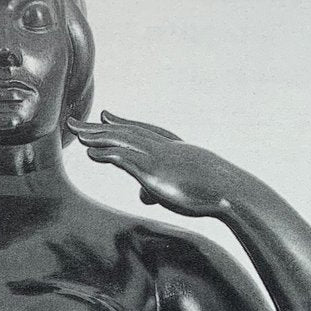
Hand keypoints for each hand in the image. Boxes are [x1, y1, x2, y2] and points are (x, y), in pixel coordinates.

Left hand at [68, 111, 249, 217]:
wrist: (233, 194)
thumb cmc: (217, 196)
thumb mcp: (186, 190)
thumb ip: (159, 190)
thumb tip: (142, 196)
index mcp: (176, 150)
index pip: (145, 131)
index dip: (123, 123)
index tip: (106, 115)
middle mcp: (166, 149)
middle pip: (127, 133)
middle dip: (100, 127)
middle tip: (77, 121)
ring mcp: (159, 159)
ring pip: (123, 142)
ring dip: (97, 137)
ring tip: (76, 133)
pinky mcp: (155, 173)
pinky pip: (125, 160)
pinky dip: (107, 155)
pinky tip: (90, 153)